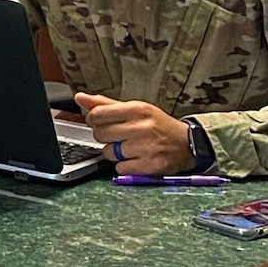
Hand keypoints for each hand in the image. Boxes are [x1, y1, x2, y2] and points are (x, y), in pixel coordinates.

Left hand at [74, 93, 194, 174]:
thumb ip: (105, 104)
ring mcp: (147, 147)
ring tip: (131, 147)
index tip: (101, 122)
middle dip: (106, 137)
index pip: (97, 114)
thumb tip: (80, 98)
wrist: (188, 144)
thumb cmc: (157, 126)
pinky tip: (137, 158)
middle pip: (100, 134)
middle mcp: (143, 127)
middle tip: (120, 136)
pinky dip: (125, 166)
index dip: (94, 120)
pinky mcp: (150, 165)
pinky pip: (120, 168)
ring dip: (116, 153)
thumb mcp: (135, 109)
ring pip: (108, 153)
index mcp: (138, 109)